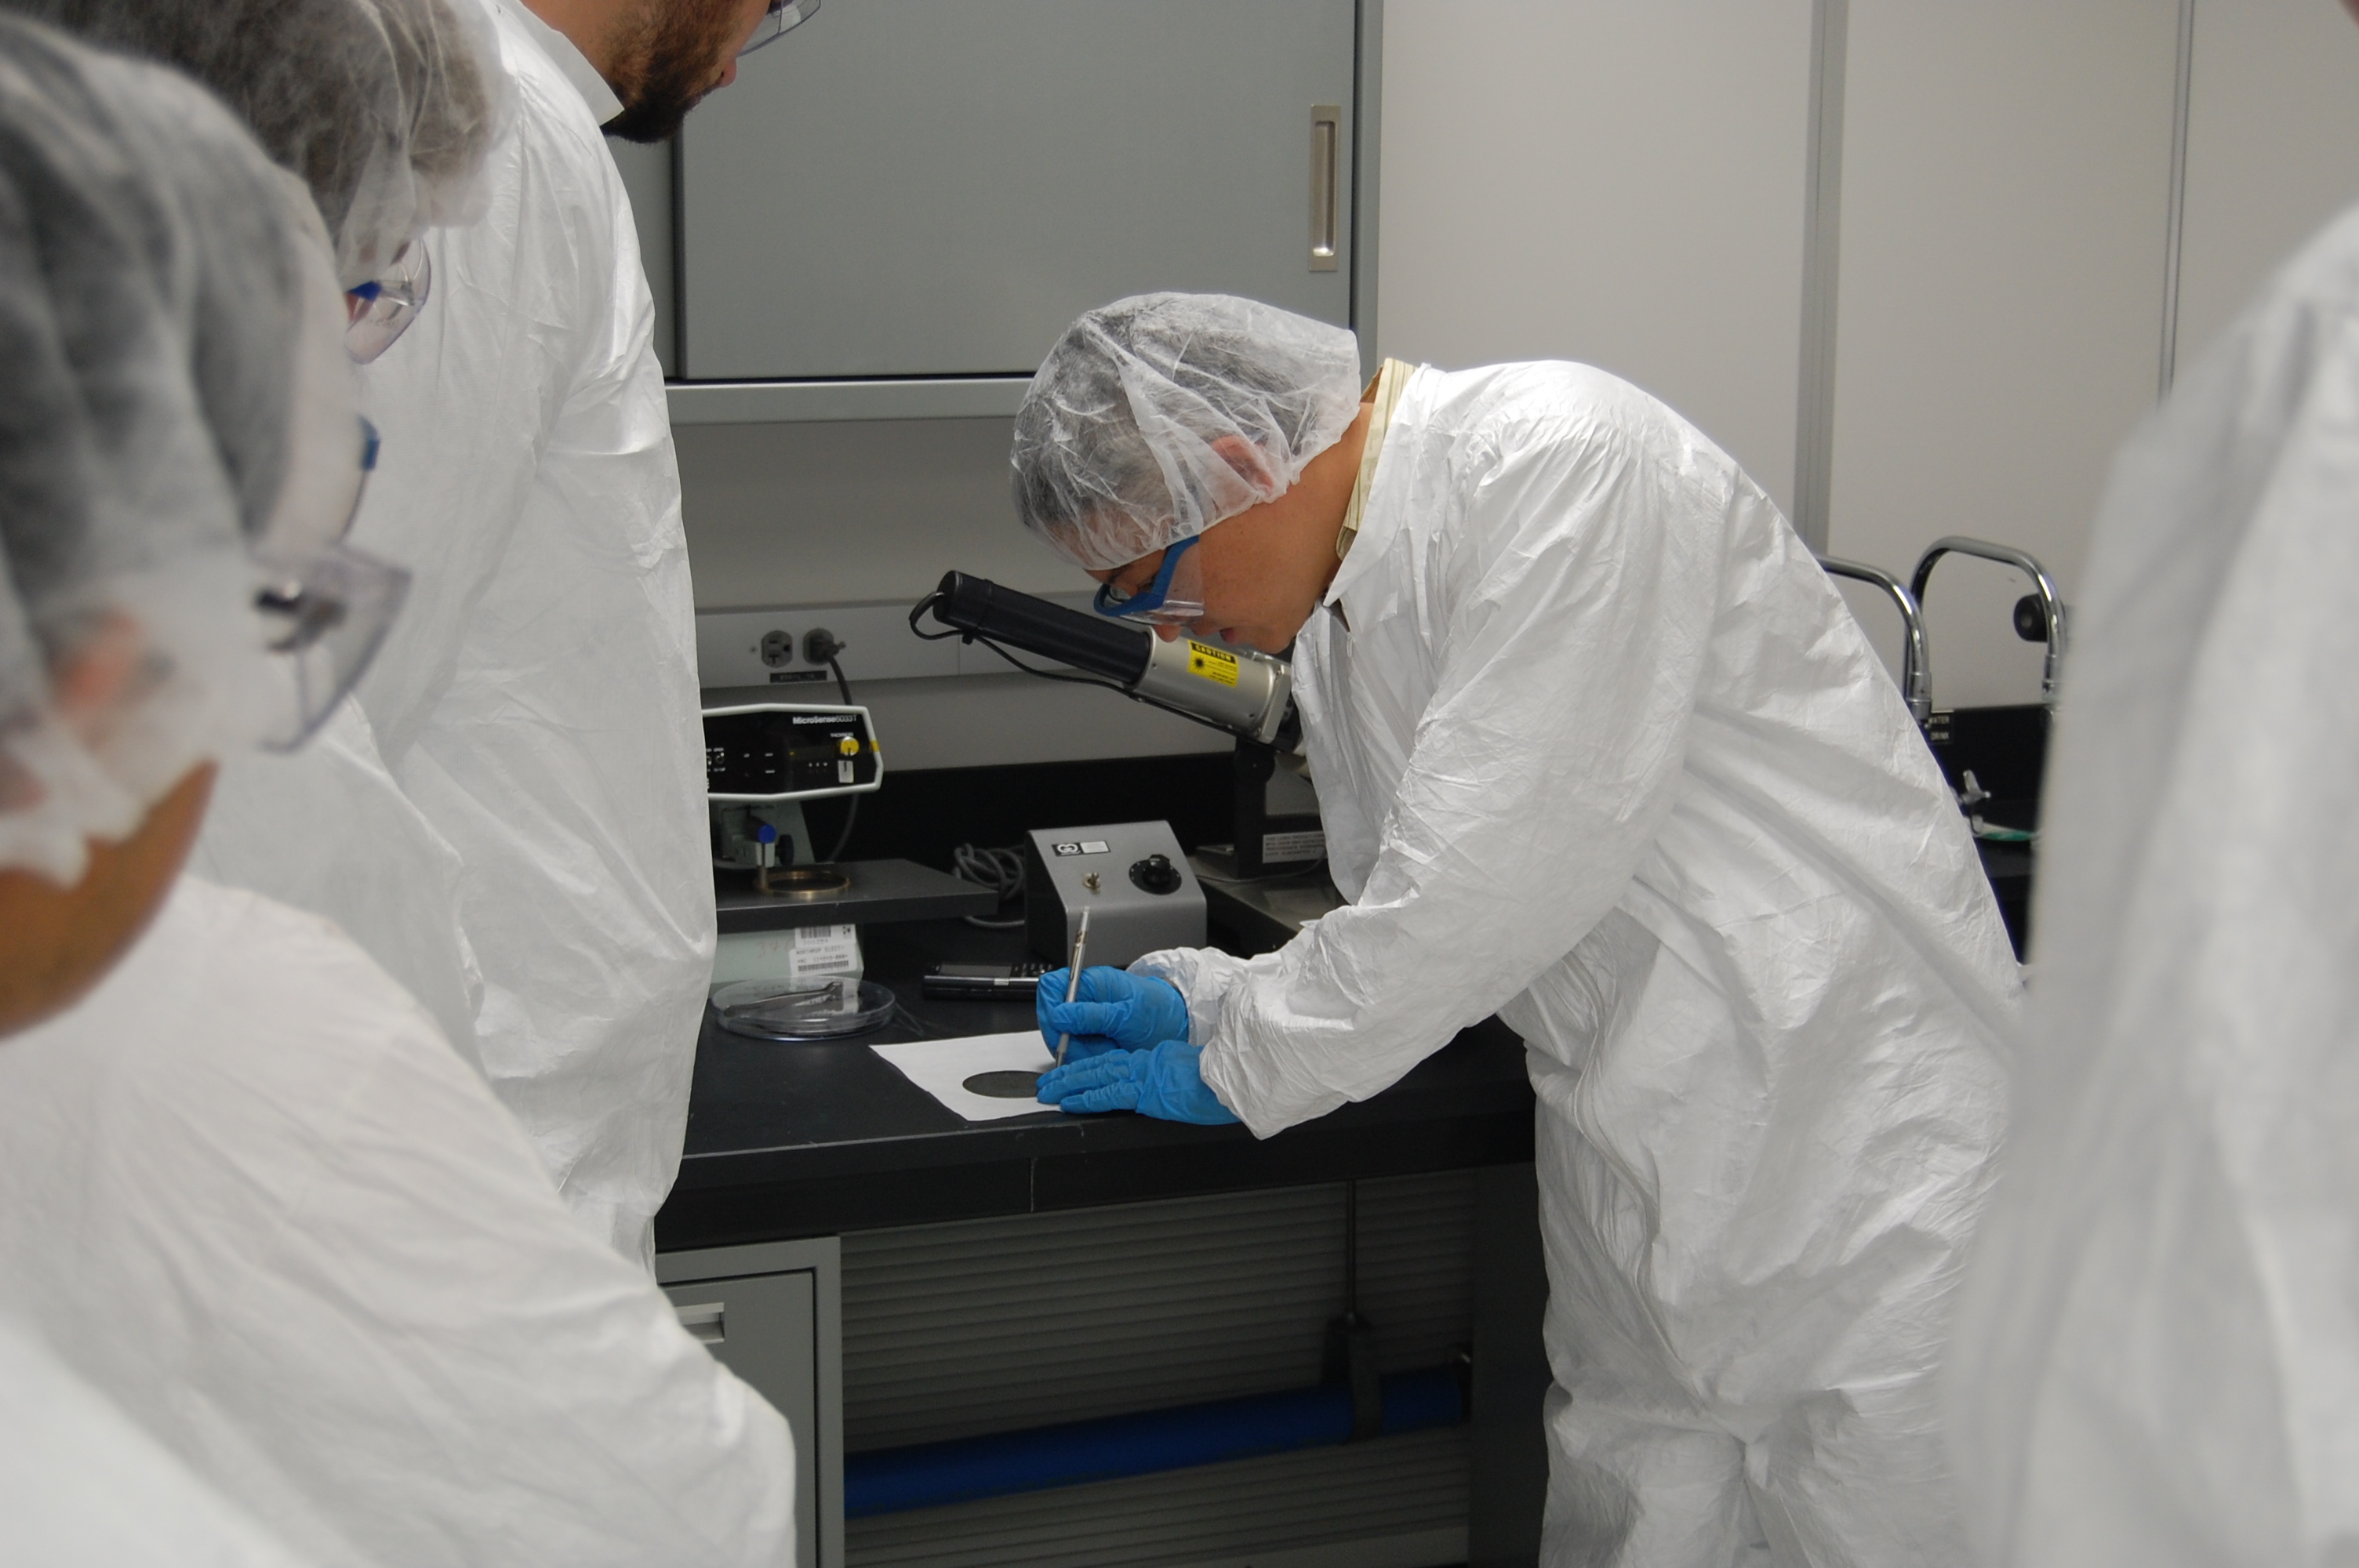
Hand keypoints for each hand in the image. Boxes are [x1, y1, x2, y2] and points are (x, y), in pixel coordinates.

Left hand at [1034, 1041, 1239, 1124]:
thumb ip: (1176, 1077)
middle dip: (1069, 1073)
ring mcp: (1144, 1076)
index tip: (1074, 1072)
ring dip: (1068, 1083)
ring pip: (1096, 1075)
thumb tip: (1172, 1086)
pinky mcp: (1146, 1092)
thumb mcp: (1195, 1074)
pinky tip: (1070, 1102)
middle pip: (1099, 1065)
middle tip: (1047, 1081)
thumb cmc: (1222, 1082)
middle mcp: (1146, 1062)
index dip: (1091, 1067)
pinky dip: (1086, 1097)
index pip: (1115, 1061)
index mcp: (1156, 1059)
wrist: (1236, 1081)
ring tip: (1048, 1091)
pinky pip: (1108, 1094)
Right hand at [1036, 966, 1188, 1062]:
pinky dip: (1086, 1056)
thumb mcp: (1127, 1015)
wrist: (1174, 1025)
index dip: (1050, 1007)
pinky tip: (1104, 1054)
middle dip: (1065, 1037)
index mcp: (1091, 982)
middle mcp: (1083, 998)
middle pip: (1051, 1016)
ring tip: (1105, 1050)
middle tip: (1086, 1048)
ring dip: (1078, 1050)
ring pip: (1060, 1037)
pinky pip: (1074, 1048)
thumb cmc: (1157, 1013)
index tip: (1061, 1028)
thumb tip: (1059, 1015)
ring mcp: (1084, 1017)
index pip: (1051, 986)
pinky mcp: (1088, 1034)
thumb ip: (1092, 1015)